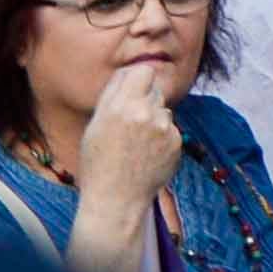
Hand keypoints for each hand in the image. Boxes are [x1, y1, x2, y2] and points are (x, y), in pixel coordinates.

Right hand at [78, 58, 182, 218]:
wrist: (115, 200)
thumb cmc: (98, 164)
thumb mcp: (95, 127)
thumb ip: (113, 97)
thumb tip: (129, 72)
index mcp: (119, 107)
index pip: (143, 71)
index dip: (138, 79)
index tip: (134, 89)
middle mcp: (144, 113)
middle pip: (155, 90)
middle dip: (146, 101)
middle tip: (131, 125)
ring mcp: (163, 127)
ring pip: (164, 111)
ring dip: (155, 121)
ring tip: (136, 146)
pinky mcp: (177, 141)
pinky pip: (171, 130)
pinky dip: (162, 139)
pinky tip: (148, 156)